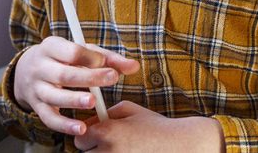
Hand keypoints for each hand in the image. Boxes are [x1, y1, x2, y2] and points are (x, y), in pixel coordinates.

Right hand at [14, 36, 138, 135]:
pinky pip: (49, 119)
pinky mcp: (37, 107)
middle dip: (89, 77)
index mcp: (51, 47)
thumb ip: (108, 58)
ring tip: (92, 103)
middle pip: (64, 74)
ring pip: (54, 96)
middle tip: (112, 78)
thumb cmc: (62, 58)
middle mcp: (41, 67)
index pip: (71, 51)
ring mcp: (37, 88)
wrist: (26, 71)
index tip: (104, 61)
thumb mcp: (81, 51)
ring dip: (74, 100)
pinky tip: (81, 129)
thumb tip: (134, 66)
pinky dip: (64, 125)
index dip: (89, 57)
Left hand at [73, 101, 222, 152]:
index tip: (96, 135)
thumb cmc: (154, 126)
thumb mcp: (130, 110)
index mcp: (107, 132)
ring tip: (123, 150)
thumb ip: (107, 113)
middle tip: (112, 144)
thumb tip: (90, 121)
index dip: (87, 136)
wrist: (178, 145)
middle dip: (94, 149)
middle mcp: (108, 152)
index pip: (79, 139)